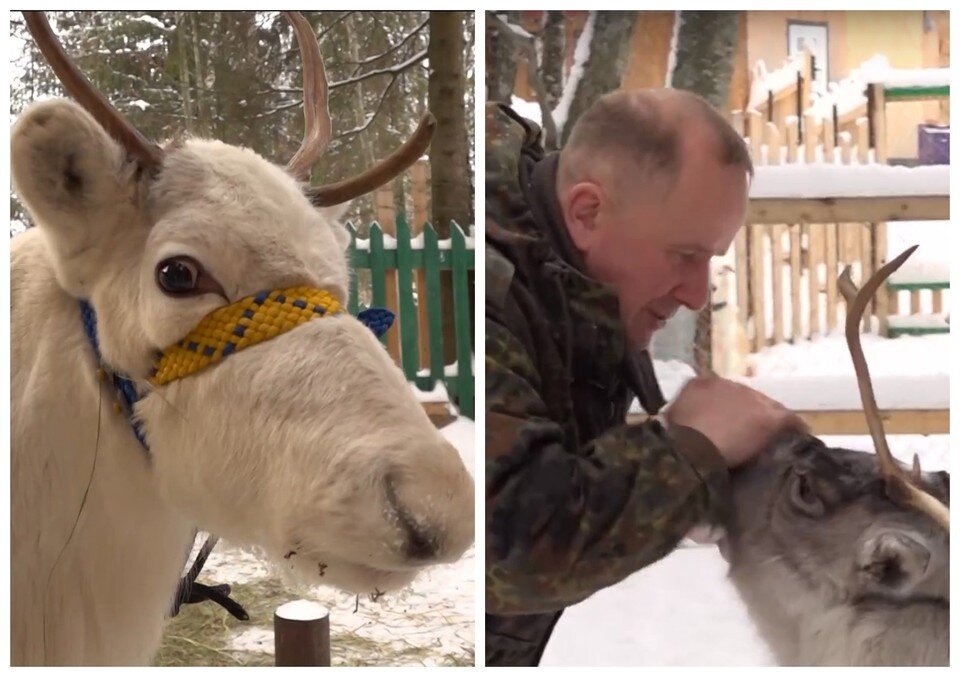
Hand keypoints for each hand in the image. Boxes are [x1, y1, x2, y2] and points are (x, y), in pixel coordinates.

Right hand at [665, 376, 806, 467]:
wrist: (691, 448)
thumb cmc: (676, 438)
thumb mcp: (672, 418)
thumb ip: (684, 410)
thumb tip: (688, 415)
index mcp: (703, 384)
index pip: (721, 392)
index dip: (726, 408)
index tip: (726, 421)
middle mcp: (729, 384)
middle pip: (746, 397)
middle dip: (747, 412)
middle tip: (746, 430)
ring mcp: (751, 399)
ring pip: (767, 406)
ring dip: (768, 419)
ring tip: (771, 433)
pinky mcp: (768, 417)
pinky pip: (788, 418)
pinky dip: (794, 426)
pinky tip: (799, 432)